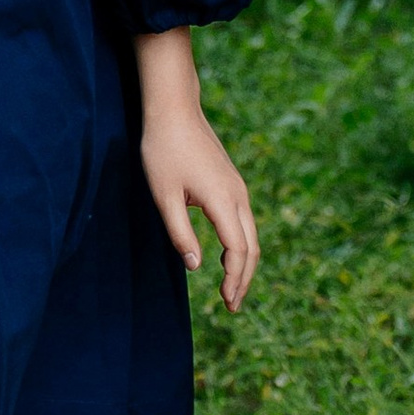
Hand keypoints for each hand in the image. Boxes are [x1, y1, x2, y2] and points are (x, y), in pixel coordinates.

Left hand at [134, 26, 258, 311]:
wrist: (173, 109)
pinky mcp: (231, 183)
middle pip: (251, 247)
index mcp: (223, 201)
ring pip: (250, 235)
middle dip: (244, 279)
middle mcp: (238, 196)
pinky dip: (240, 245)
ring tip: (230, 288)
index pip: (238, 251)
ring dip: (243, 264)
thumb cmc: (162, 151)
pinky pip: (243, 222)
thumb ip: (180, 233)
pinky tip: (225, 256)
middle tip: (231, 306)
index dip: (235, 280)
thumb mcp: (163, 196)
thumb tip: (197, 266)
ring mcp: (237, 188)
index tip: (227, 303)